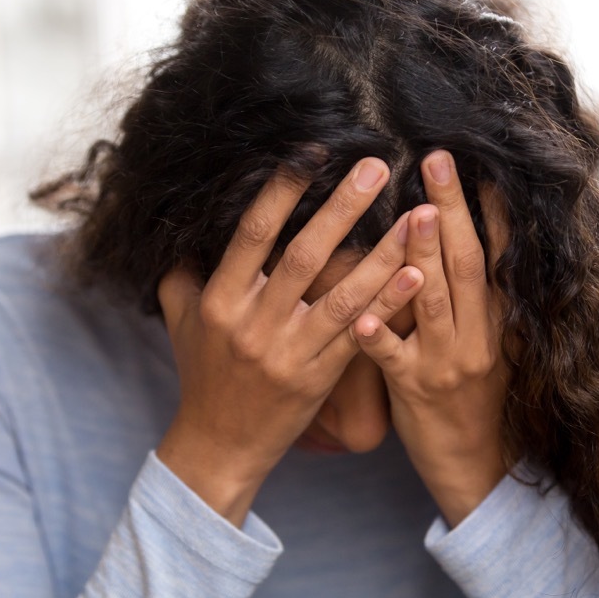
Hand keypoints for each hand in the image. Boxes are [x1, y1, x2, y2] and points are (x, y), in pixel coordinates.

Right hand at [157, 159, 419, 524]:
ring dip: (384, 252)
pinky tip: (418, 276)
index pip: (253, 234)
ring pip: (343, 294)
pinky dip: (388, 303)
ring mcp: (288, 353)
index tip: (312, 153)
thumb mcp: (180, 322)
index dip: (282, 191)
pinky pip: (360, 335)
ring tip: (417, 216)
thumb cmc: (203, 376)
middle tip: (377, 166)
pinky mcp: (318, 378)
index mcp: (220, 301)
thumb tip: (185, 229)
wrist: (219, 444)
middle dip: (343, 207)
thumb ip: (182, 274)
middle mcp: (254, 324)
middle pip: (304, 255)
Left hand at [353, 151, 509, 526]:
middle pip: (466, 264)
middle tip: (436, 161)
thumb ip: (474, 298)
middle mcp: (477, 336)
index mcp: (496, 320)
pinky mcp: (415, 390)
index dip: (491, 211)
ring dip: (422, 257)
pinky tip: (359, 316)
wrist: (476, 465)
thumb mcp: (486, 343)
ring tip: (411, 217)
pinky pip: (393, 359)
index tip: (481, 167)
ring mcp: (446, 363)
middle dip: (452, 210)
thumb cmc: (473, 396)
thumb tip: (460, 238)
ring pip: (434, 302)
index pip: (496, 256)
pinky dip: (378, 336)